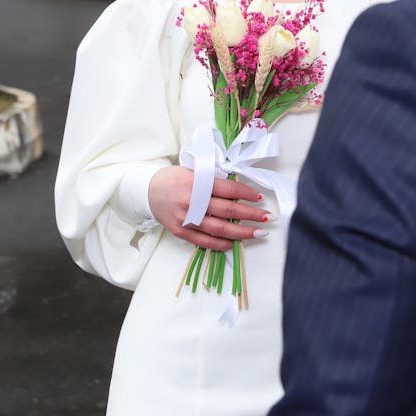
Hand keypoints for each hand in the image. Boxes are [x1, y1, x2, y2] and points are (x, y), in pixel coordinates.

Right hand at [148, 165, 270, 250]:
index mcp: (197, 182)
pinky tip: (234, 243)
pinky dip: (220, 244)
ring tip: (257, 233)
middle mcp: (192, 201)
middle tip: (267, 218)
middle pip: (227, 210)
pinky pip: (204, 241)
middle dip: (251, 215)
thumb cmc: (175, 178)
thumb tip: (239, 191)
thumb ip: (214, 181)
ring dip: (241, 232)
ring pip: (219, 229)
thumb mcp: (195, 172)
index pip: (228, 190)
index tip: (260, 198)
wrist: (148, 190)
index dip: (246, 194)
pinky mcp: (180, 231)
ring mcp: (186, 218)